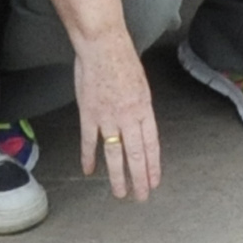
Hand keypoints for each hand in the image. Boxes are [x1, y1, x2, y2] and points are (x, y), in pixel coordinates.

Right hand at [72, 35, 161, 200]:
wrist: (102, 45)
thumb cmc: (122, 59)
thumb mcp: (141, 84)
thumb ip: (140, 107)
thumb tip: (140, 124)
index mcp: (144, 108)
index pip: (151, 144)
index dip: (153, 165)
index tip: (154, 182)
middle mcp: (128, 116)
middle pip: (136, 154)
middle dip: (139, 178)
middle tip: (141, 196)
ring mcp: (108, 117)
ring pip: (115, 153)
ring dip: (118, 175)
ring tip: (120, 192)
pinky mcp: (89, 114)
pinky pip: (89, 140)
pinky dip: (88, 156)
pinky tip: (89, 170)